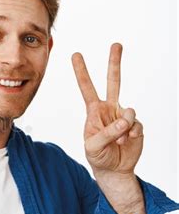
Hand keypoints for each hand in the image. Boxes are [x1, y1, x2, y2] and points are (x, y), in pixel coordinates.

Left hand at [71, 43, 143, 177]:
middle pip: (113, 82)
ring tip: (119, 141)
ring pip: (128, 111)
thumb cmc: (98, 155)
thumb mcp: (93, 146)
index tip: (76, 54)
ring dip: (124, 128)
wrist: (114, 169)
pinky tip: (127, 141)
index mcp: (94, 111)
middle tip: (116, 44)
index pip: (86, 88)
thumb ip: (107, 133)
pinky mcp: (136, 125)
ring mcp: (124, 116)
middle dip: (114, 63)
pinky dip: (132, 134)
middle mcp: (109, 109)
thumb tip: (125, 119)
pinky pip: (137, 125)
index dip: (81, 72)